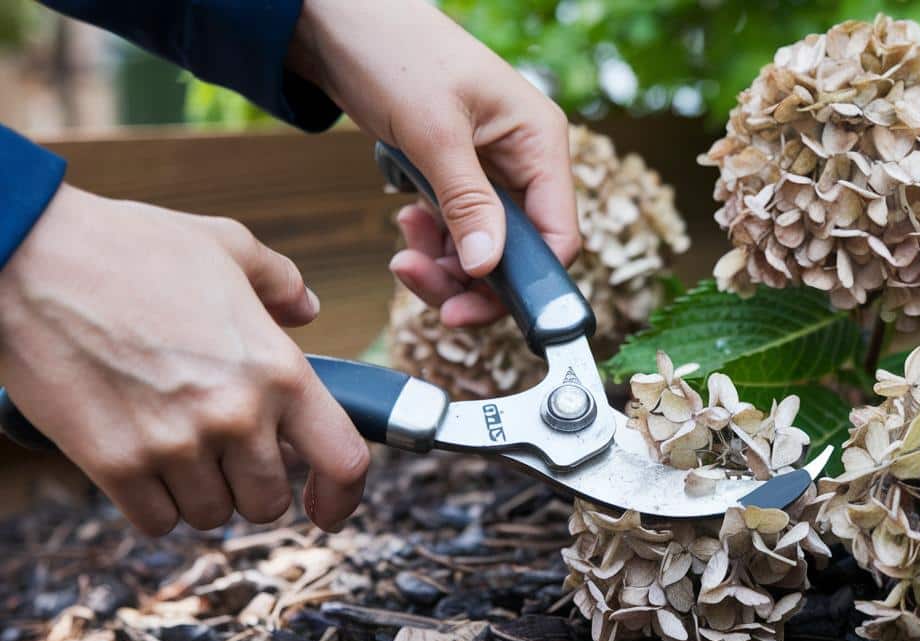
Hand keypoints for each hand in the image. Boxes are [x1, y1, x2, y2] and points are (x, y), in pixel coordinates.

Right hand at [0, 186, 369, 534]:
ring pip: (212, 516)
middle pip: (268, 502)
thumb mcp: (227, 246)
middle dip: (251, 484)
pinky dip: (152, 503)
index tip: (326, 509)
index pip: (343, 462)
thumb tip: (308, 309)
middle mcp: (236, 416)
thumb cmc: (130, 246)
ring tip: (177, 446)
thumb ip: (281, 282)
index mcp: (280, 370)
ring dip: (200, 493)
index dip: (342, 498)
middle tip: (226, 453)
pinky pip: (156, 521)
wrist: (32, 255)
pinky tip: (141, 461)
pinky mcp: (115, 465)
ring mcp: (175, 445)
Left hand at [289, 0, 579, 325]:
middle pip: (519, 253)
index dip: (522, 285)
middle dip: (469, 278)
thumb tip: (486, 268)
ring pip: (486, 248)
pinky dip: (434, 240)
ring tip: (402, 247)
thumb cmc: (394, 52)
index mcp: (539, 142)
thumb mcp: (433, 132)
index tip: (468, 310)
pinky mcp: (461, 177)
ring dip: (444, 261)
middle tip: (417, 280)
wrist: (340, 22)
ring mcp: (494, 171)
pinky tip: (405, 224)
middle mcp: (525, 161)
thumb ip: (466, 201)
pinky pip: (460, 230)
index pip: (556, 237)